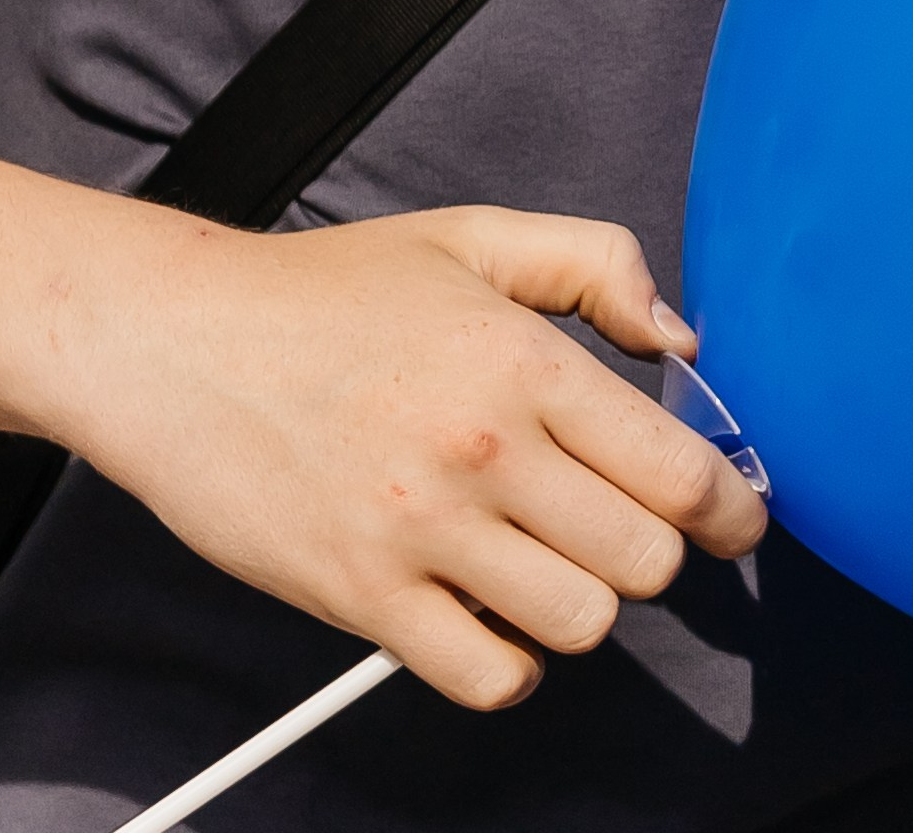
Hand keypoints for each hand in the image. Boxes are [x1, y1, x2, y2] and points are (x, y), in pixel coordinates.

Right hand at [57, 201, 765, 710]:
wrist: (179, 343)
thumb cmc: (322, 293)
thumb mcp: (470, 237)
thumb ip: (593, 265)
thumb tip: (677, 338)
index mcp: (523, 359)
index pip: (678, 472)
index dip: (729, 509)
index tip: (733, 519)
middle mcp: (485, 448)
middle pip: (647, 561)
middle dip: (649, 551)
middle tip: (613, 525)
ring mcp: (424, 530)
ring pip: (584, 623)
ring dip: (579, 603)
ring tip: (542, 561)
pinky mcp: (364, 596)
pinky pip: (491, 676)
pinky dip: (507, 660)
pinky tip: (487, 611)